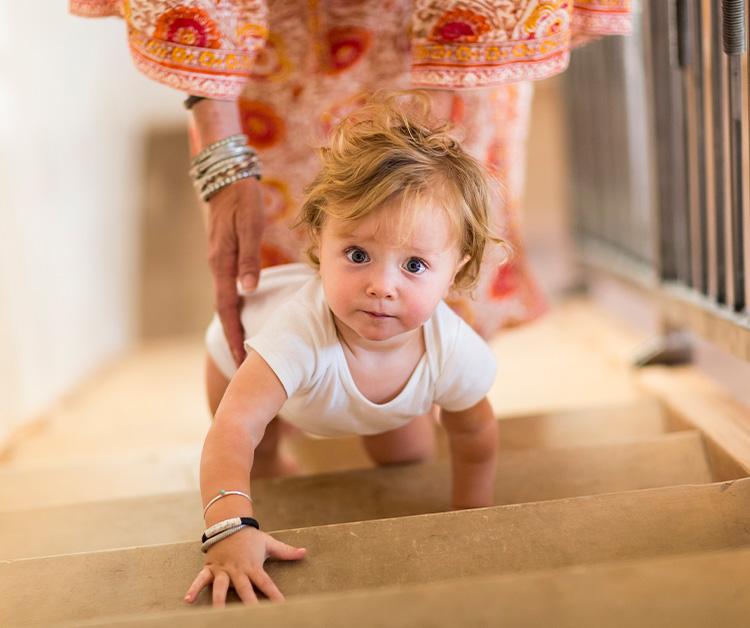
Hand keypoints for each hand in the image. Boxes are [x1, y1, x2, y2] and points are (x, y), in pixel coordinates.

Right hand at [184, 527, 305, 606]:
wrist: (230, 523)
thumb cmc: (251, 537)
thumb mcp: (269, 543)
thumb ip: (286, 551)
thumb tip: (305, 553)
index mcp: (253, 566)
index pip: (266, 583)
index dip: (274, 595)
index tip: (281, 606)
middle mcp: (238, 570)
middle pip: (244, 589)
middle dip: (248, 603)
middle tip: (252, 616)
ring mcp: (223, 570)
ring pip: (221, 587)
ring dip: (219, 601)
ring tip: (218, 614)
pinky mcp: (210, 568)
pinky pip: (201, 579)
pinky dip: (194, 588)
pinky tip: (188, 600)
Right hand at [207, 177, 264, 365]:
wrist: (224, 176)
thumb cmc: (241, 198)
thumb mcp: (249, 224)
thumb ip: (249, 256)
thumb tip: (249, 289)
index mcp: (222, 263)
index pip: (228, 308)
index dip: (236, 335)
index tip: (243, 359)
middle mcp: (218, 266)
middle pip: (225, 311)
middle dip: (234, 338)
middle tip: (244, 365)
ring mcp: (219, 262)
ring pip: (226, 301)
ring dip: (234, 326)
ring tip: (246, 348)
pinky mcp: (225, 256)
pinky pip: (229, 290)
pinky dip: (235, 308)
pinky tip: (244, 315)